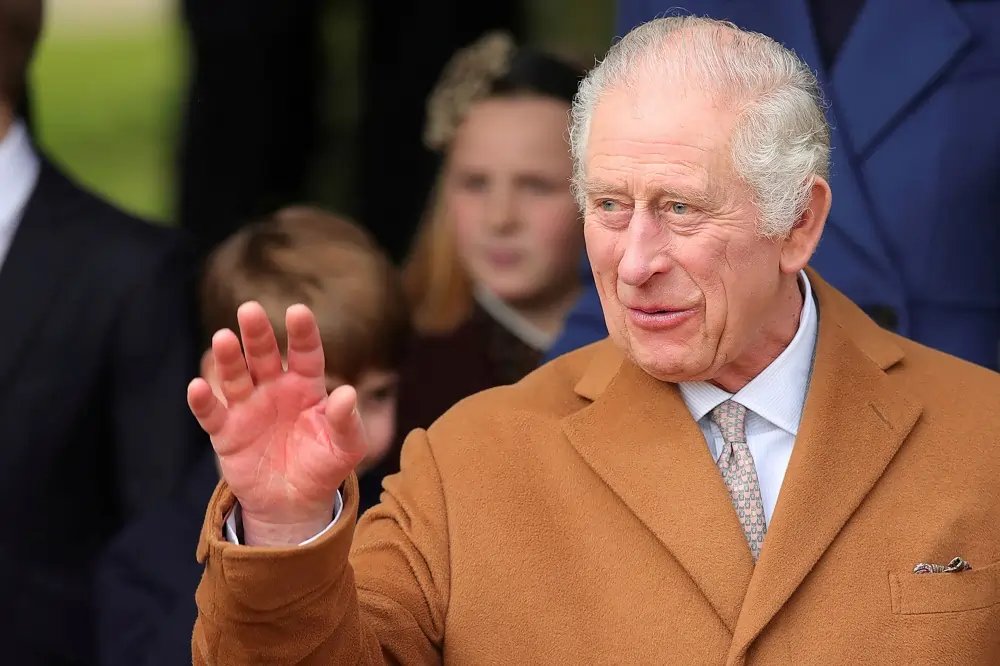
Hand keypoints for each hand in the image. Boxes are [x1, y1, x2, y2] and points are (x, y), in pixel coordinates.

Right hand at [187, 302, 367, 545]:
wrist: (295, 503)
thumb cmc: (324, 466)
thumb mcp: (346, 447)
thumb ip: (346, 421)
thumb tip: (348, 393)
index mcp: (306, 386)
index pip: (305, 353)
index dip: (301, 333)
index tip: (297, 311)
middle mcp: (275, 389)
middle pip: (264, 355)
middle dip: (257, 333)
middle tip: (249, 309)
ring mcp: (248, 408)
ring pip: (236, 376)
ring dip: (229, 358)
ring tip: (223, 338)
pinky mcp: (226, 432)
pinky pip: (212, 413)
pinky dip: (203, 401)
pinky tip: (198, 386)